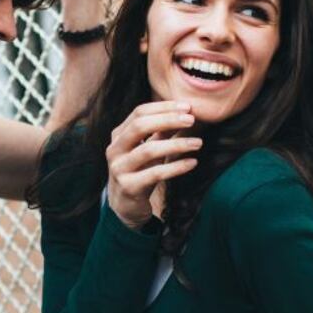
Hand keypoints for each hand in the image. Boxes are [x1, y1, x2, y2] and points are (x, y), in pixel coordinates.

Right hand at [105, 102, 200, 229]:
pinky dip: (176, 167)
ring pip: (149, 151)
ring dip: (176, 144)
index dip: (163, 107)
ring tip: (198, 143)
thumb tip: (185, 113)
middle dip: (168, 120)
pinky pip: (155, 174)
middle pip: (139, 126)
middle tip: (191, 120)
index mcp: (119, 135)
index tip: (187, 107)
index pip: (139, 112)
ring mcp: (119, 168)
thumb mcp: (149, 149)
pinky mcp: (129, 187)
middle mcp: (115, 149)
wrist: (125, 205)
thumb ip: (161, 132)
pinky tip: (192, 162)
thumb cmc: (140, 171)